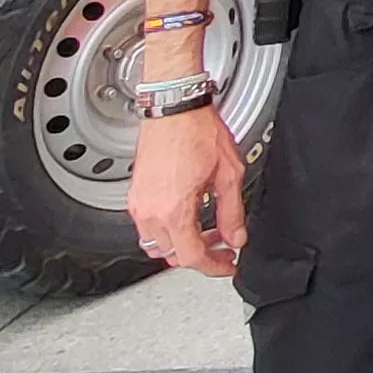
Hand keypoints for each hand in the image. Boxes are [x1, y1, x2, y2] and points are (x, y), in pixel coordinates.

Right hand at [127, 104, 245, 276]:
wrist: (173, 106)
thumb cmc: (196, 130)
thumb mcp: (228, 174)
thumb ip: (232, 213)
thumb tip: (236, 237)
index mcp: (173, 210)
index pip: (192, 257)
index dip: (214, 267)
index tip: (228, 264)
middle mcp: (150, 210)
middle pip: (173, 255)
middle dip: (201, 255)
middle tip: (223, 246)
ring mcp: (139, 202)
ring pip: (158, 244)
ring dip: (183, 244)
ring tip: (208, 231)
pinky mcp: (136, 193)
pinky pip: (149, 226)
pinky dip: (169, 230)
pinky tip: (190, 215)